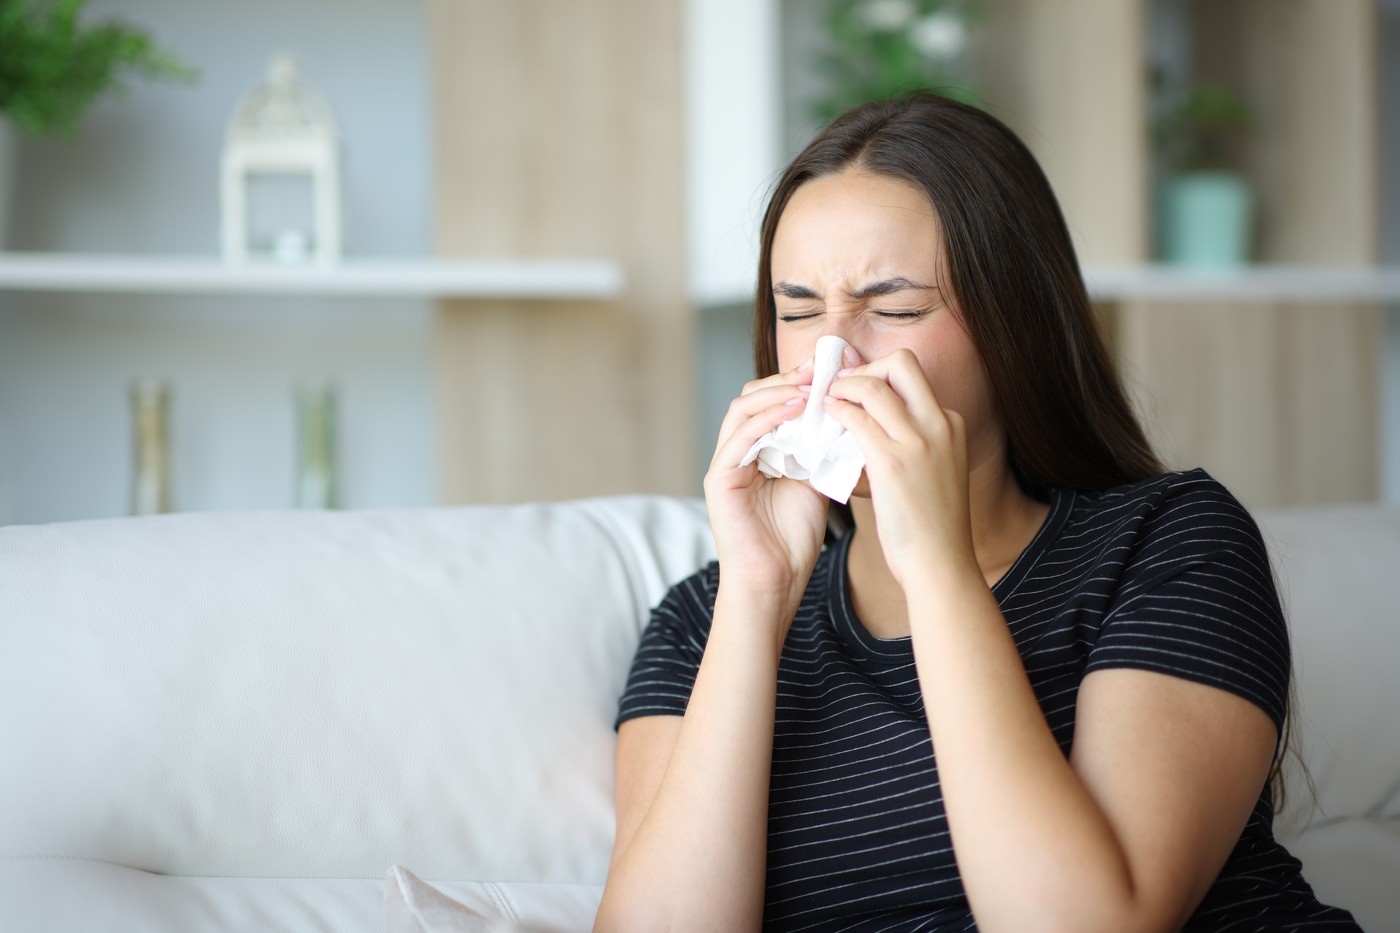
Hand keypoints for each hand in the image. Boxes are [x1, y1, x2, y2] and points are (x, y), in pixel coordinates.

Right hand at [703, 359, 829, 609]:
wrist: (775, 582)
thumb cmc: (794, 539)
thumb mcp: (815, 480)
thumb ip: (821, 448)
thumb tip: (847, 413)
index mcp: (758, 450)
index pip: (772, 401)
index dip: (800, 380)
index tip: (833, 366)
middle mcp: (737, 451)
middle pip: (753, 396)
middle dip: (789, 378)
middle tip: (822, 367)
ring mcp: (725, 463)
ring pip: (742, 409)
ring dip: (777, 392)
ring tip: (811, 385)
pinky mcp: (719, 479)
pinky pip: (739, 437)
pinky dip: (766, 419)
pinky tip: (796, 410)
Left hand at [821, 349, 976, 586]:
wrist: (940, 564)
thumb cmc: (929, 525)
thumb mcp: (932, 472)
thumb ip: (909, 442)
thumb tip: (871, 421)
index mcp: (950, 424)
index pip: (912, 374)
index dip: (877, 373)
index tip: (853, 385)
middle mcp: (939, 425)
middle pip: (900, 363)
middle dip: (864, 368)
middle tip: (838, 387)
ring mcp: (919, 442)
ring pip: (873, 386)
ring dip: (842, 387)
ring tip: (825, 402)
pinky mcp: (893, 464)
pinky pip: (856, 419)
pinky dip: (835, 414)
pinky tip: (824, 424)